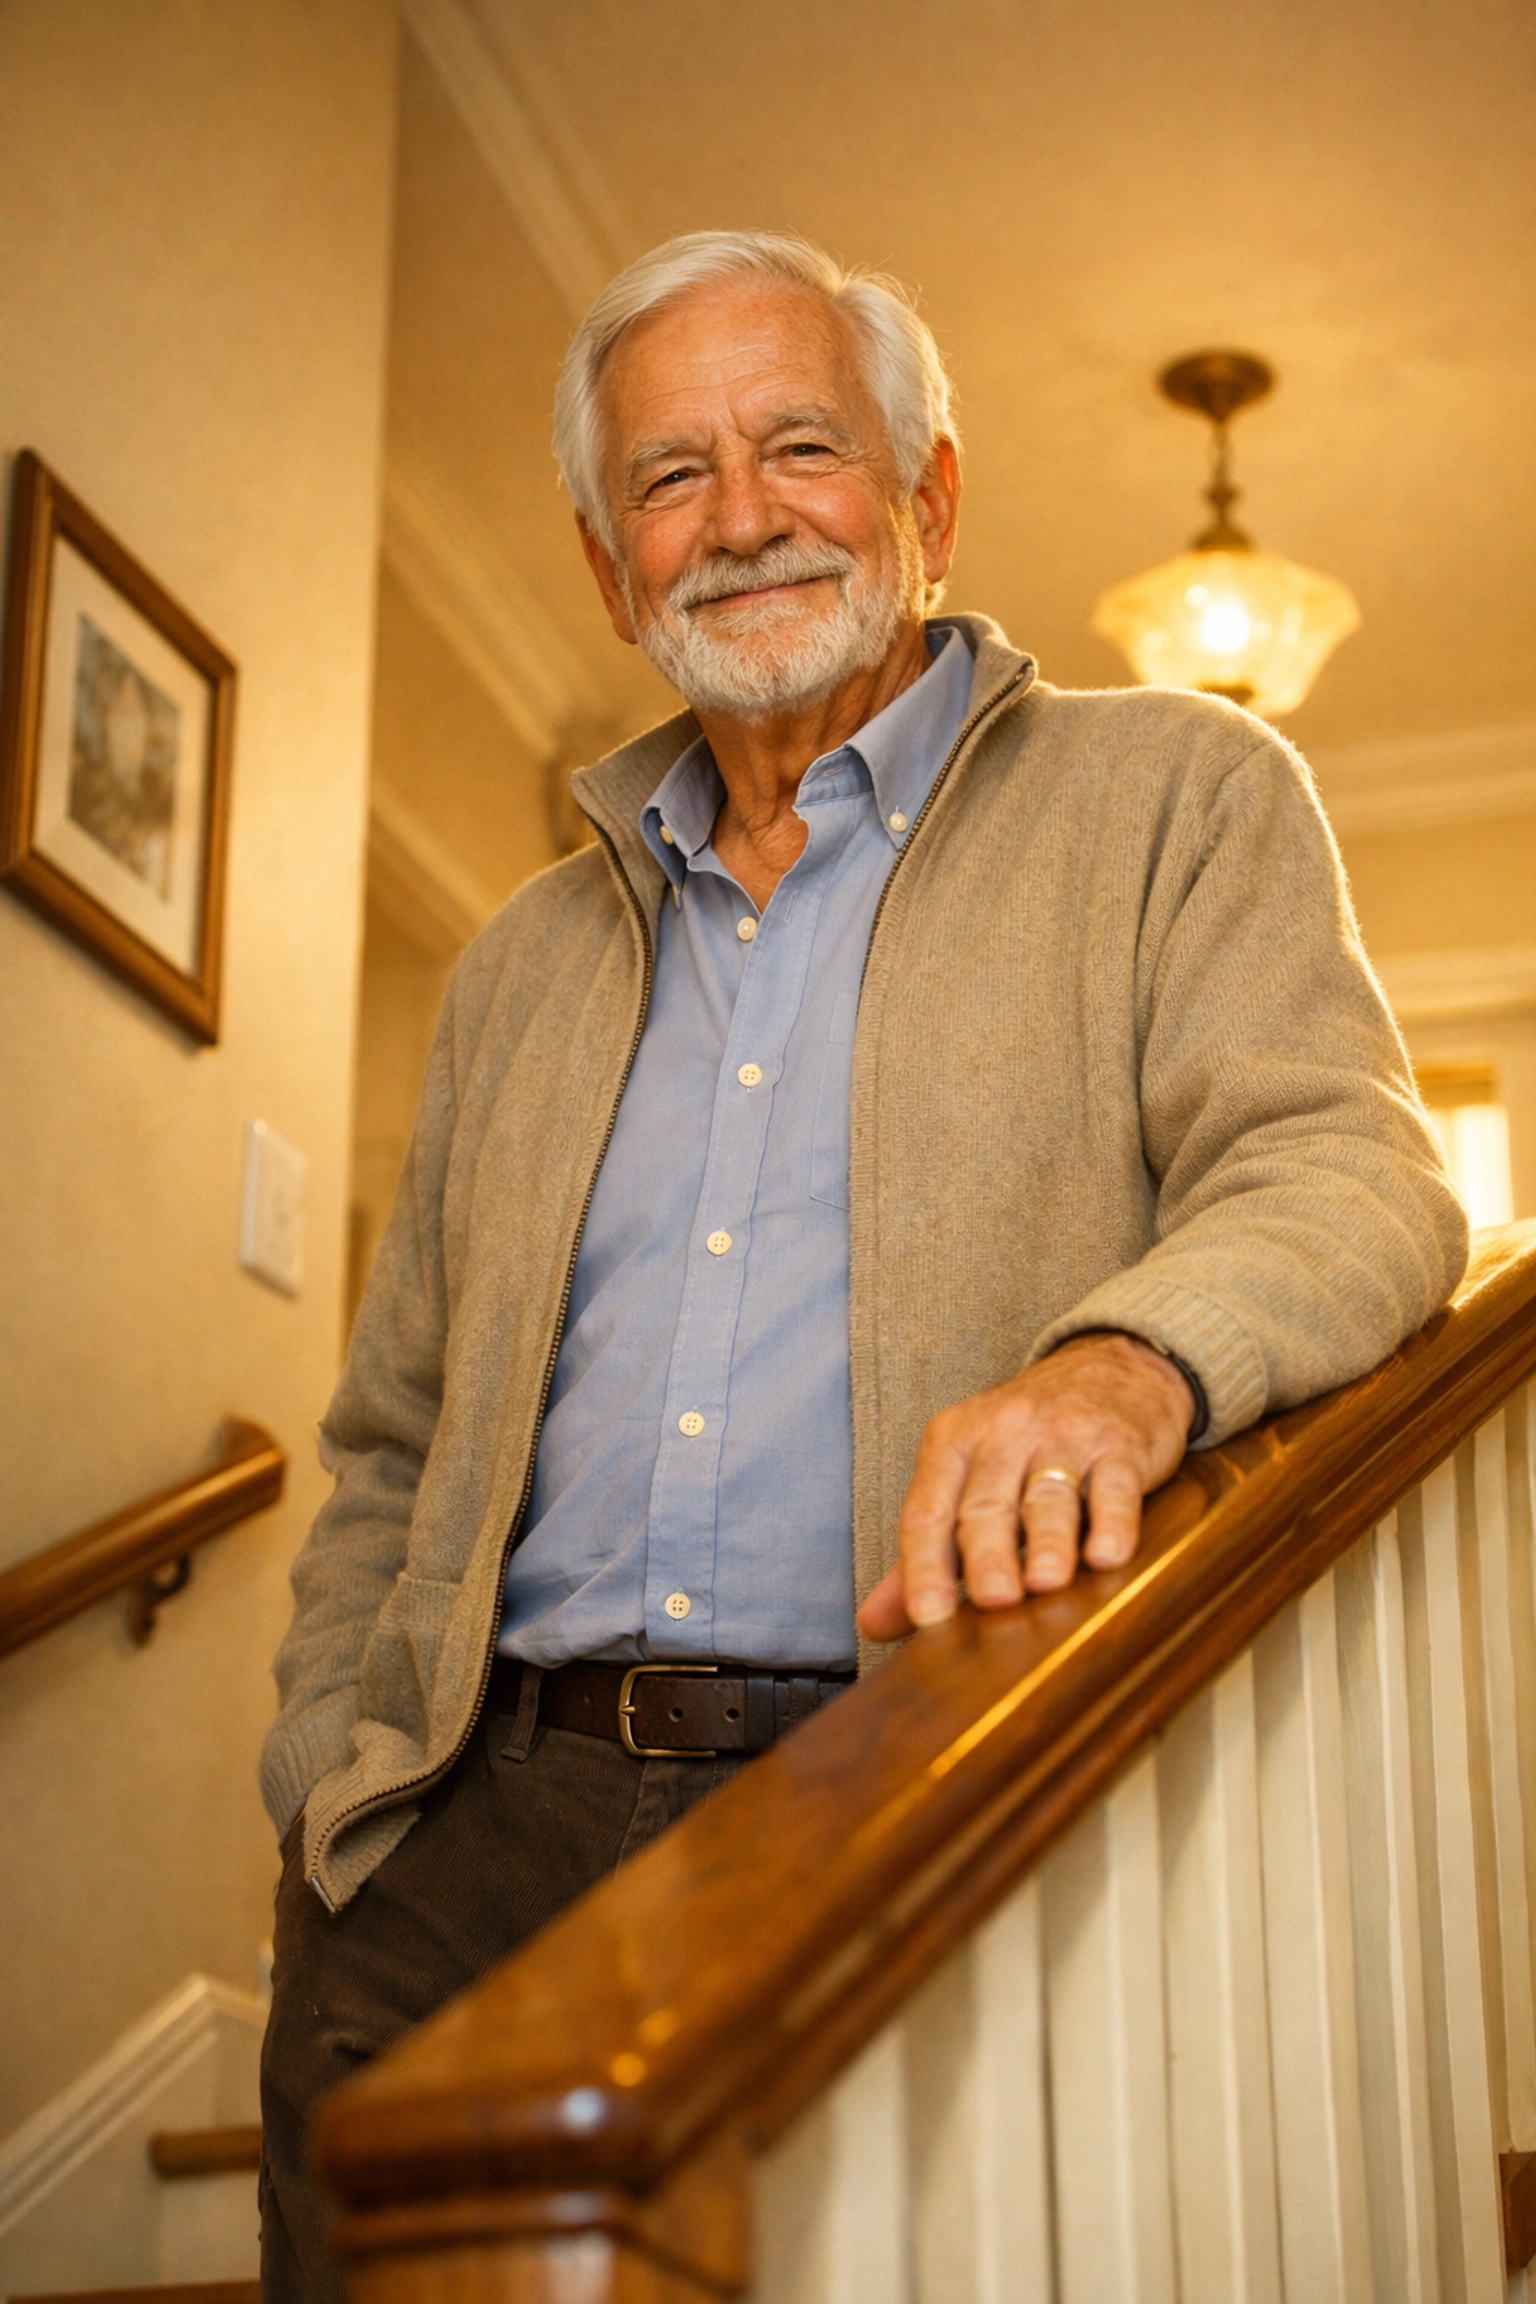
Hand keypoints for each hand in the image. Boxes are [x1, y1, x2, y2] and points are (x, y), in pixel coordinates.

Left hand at [856, 1333, 1195, 1641]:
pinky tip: (1107, 1556)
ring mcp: (1063, 1434)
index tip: (928, 1617)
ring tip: (1045, 1584)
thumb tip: (874, 1623)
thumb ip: (928, 1550)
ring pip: (1048, 1494)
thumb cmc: (1028, 1442)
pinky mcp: (1119, 1444)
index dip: (924, 1566)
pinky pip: (1114, 1485)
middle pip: (986, 1504)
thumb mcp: (969, 1478)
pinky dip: (1112, 1522)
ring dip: (1047, 1542)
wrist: (1112, 1370)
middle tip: (992, 1602)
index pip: (928, 1511)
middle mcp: (1002, 1432)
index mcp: (952, 1442)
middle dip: (987, 1555)